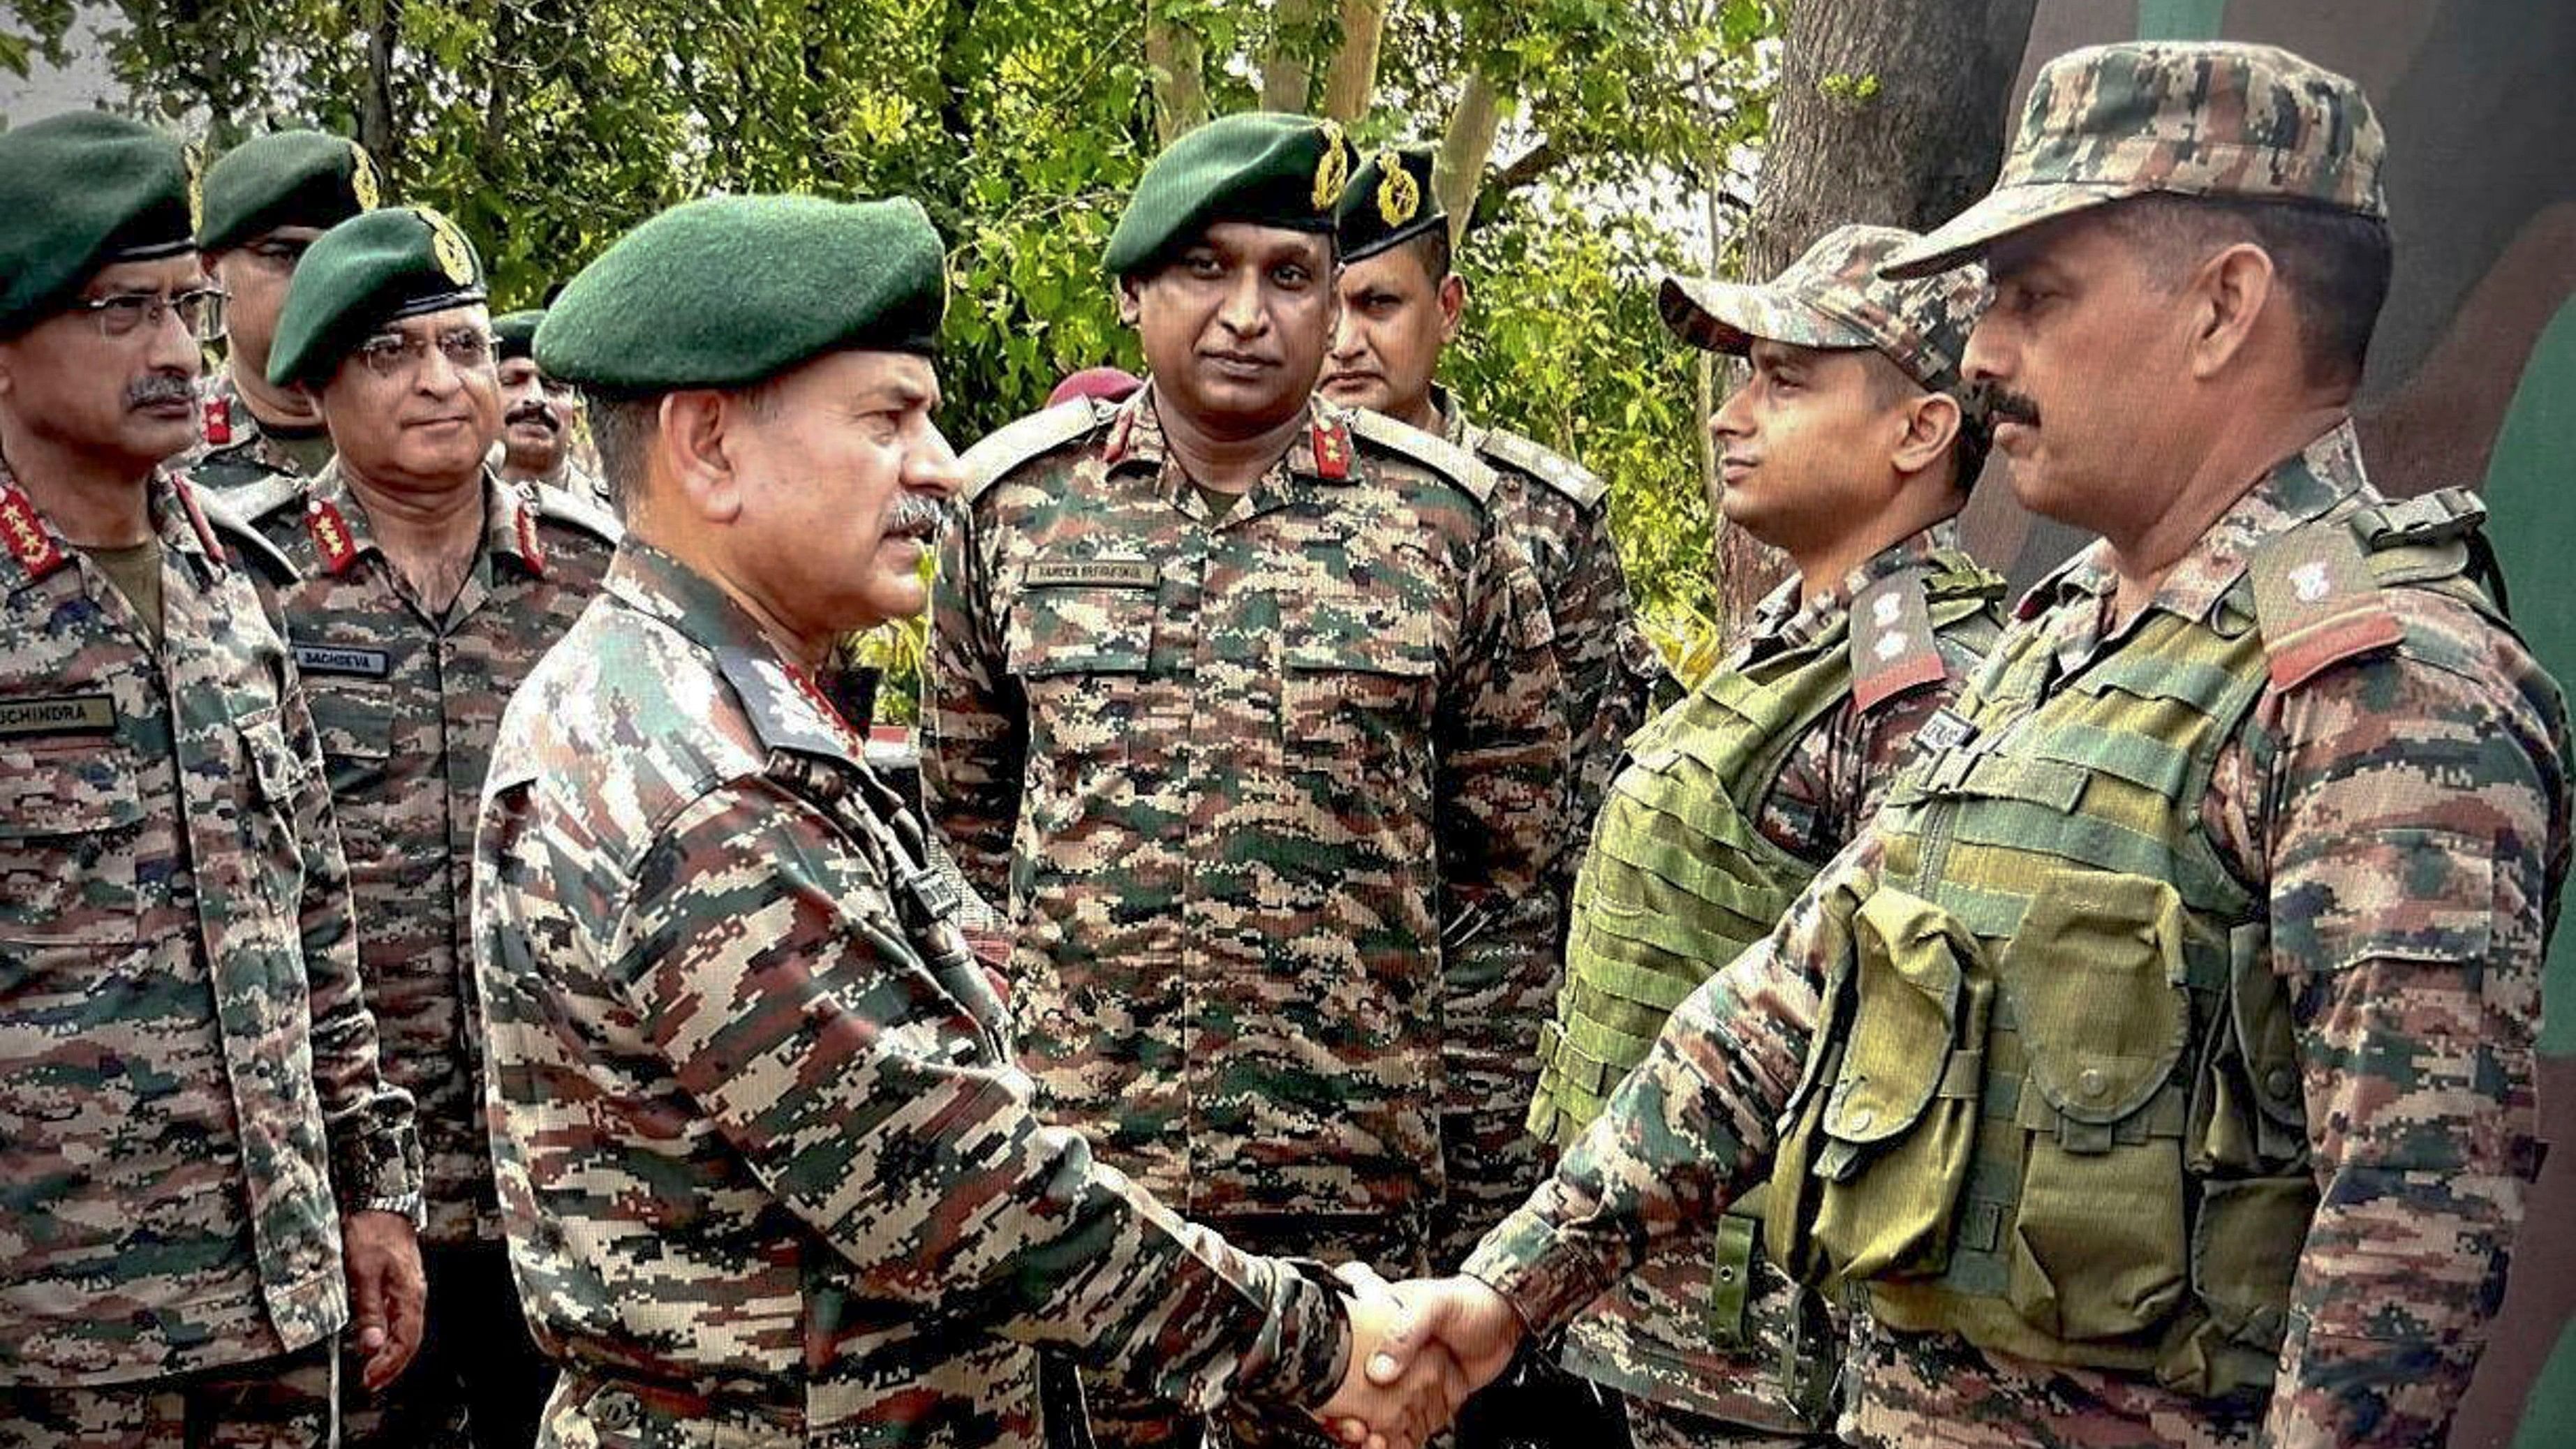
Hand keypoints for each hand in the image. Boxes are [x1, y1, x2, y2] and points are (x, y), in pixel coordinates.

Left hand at [341, 1210, 425, 1392]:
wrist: (381, 1205)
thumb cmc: (372, 1234)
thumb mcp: (363, 1273)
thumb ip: (368, 1310)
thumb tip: (370, 1344)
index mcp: (409, 1295)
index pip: (406, 1341)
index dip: (389, 1364)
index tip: (370, 1379)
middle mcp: (414, 1295)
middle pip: (410, 1340)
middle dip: (392, 1364)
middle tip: (371, 1382)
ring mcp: (410, 1289)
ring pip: (407, 1329)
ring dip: (391, 1352)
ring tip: (374, 1367)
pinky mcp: (401, 1283)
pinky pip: (401, 1317)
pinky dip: (390, 1335)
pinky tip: (378, 1339)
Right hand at [1313, 1266, 1497, 1448]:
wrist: (1509, 1321)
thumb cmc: (1471, 1301)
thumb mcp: (1436, 1306)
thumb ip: (1406, 1332)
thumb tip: (1378, 1370)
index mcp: (1377, 1322)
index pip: (1339, 1350)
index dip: (1328, 1379)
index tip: (1327, 1404)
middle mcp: (1385, 1353)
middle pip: (1352, 1390)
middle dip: (1346, 1416)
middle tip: (1352, 1431)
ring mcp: (1405, 1378)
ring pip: (1375, 1412)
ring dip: (1368, 1432)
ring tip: (1373, 1443)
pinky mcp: (1425, 1399)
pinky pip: (1404, 1423)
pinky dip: (1396, 1439)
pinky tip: (1391, 1447)